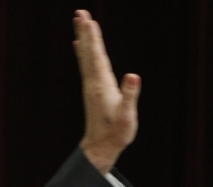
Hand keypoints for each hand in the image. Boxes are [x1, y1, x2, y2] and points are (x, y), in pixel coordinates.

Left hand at [73, 10, 140, 173]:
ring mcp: (91, 85)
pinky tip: (79, 45)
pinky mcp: (92, 89)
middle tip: (80, 13)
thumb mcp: (127, 116)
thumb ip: (130, 96)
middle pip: (88, 52)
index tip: (88, 20)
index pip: (96, 56)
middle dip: (85, 32)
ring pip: (86, 57)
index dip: (93, 38)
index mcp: (101, 86)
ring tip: (80, 22)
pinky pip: (86, 65)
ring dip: (83, 38)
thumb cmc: (116, 133)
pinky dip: (84, 52)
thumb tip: (133, 76)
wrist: (101, 147)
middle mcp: (93, 83)